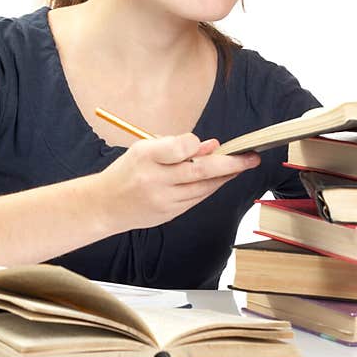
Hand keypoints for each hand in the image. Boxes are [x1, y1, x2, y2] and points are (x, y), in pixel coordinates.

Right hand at [94, 132, 260, 232]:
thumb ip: (177, 145)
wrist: (105, 205)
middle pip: (200, 171)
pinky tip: (219, 180)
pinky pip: (197, 199)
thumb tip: (212, 145)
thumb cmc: (128, 171)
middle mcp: (155, 179)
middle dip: (230, 164)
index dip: (196, 144)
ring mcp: (163, 200)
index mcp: (145, 157)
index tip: (208, 143)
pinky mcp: (169, 214)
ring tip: (241, 166)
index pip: (179, 148)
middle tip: (251, 157)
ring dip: (225, 177)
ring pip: (203, 188)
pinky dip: (210, 188)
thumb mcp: (144, 149)